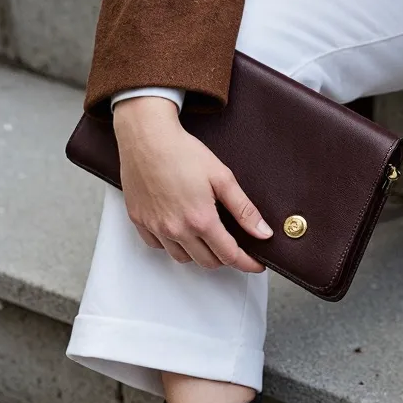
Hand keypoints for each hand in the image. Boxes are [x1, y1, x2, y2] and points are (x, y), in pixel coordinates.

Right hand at [113, 97, 271, 269]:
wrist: (146, 137)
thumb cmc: (182, 152)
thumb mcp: (222, 178)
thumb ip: (244, 210)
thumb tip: (263, 233)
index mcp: (201, 220)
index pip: (229, 255)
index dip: (246, 263)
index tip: (255, 265)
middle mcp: (176, 229)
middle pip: (207, 262)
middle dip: (224, 259)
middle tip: (233, 247)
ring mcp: (156, 227)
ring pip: (182, 258)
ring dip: (198, 254)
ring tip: (207, 238)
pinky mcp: (139, 221)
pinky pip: (158, 246)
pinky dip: (172, 244)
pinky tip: (180, 231)